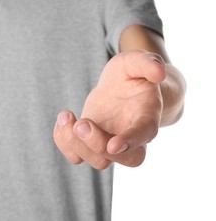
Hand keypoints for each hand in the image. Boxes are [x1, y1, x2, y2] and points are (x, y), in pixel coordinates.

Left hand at [53, 50, 165, 168]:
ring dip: (76, 143)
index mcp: (147, 116)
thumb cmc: (132, 76)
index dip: (130, 141)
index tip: (113, 145)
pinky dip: (64, 142)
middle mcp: (133, 137)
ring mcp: (112, 143)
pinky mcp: (92, 143)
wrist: (124, 88)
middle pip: (123, 158)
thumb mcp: (136, 62)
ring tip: (65, 116)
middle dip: (98, 144)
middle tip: (81, 123)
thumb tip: (159, 73)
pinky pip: (77, 155)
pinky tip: (64, 120)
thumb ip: (148, 63)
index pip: (143, 134)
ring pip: (99, 161)